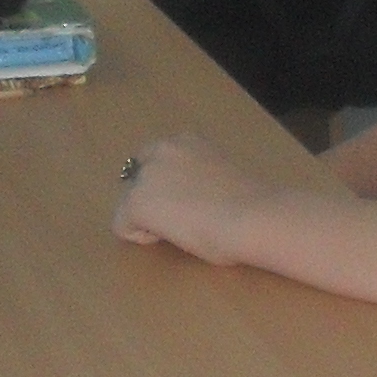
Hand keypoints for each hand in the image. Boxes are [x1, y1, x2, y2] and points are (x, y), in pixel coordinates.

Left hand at [112, 134, 271, 260]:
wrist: (253, 217)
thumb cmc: (253, 204)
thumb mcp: (223, 176)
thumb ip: (201, 177)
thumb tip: (198, 197)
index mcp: (188, 140)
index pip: (158, 160)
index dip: (168, 185)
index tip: (191, 203)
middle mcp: (162, 149)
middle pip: (137, 178)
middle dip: (152, 197)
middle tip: (183, 218)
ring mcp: (146, 175)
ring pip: (129, 201)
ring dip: (148, 216)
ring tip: (181, 228)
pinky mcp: (135, 203)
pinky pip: (123, 225)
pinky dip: (142, 236)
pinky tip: (173, 237)